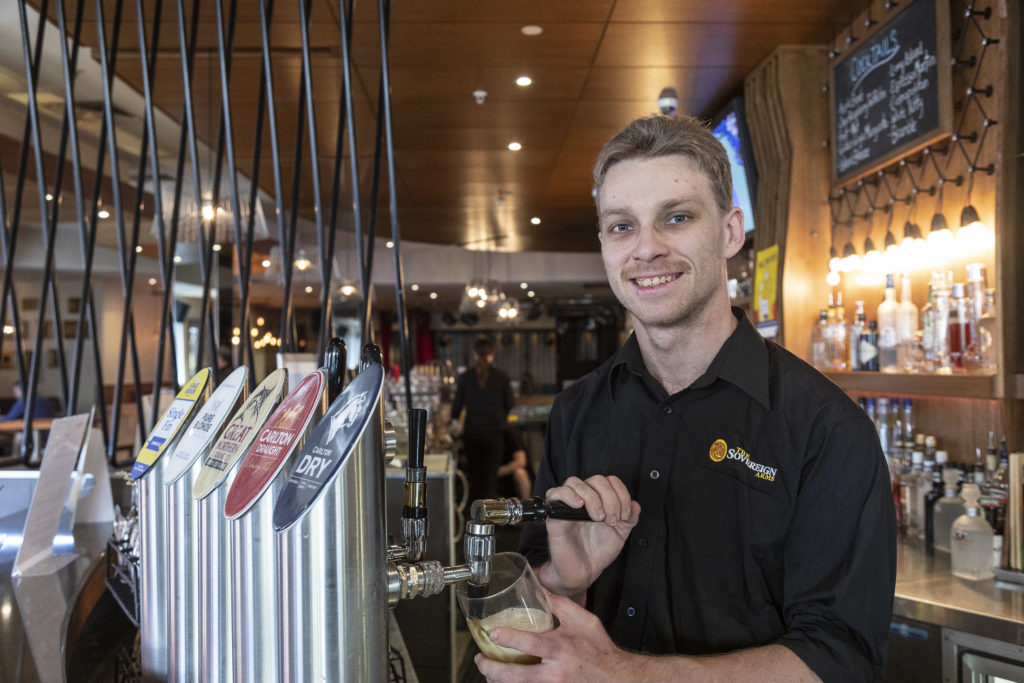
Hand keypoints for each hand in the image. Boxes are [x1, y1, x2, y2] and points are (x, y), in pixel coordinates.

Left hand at [474, 592, 637, 681]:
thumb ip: (559, 604)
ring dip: (498, 681)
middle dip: (492, 670)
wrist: (616, 678)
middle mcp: (554, 672)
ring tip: (488, 672)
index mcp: (560, 649)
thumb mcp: (582, 620)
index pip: (529, 643)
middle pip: (515, 676)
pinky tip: (507, 681)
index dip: (507, 637)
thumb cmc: (598, 649)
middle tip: (480, 659)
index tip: (493, 632)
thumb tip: (538, 588)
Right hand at [540, 475, 639, 596]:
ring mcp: (568, 505)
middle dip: (610, 499)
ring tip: (598, 518)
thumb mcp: (620, 533)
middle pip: (596, 480)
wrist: (584, 571)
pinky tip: (579, 506)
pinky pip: (554, 493)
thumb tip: (635, 505)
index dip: (621, 495)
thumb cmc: (598, 551)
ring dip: (592, 498)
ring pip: (575, 482)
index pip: (610, 481)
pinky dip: (568, 495)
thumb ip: (630, 518)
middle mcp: (584, 499)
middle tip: (611, 520)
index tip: (624, 516)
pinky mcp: (554, 514)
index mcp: (599, 500)